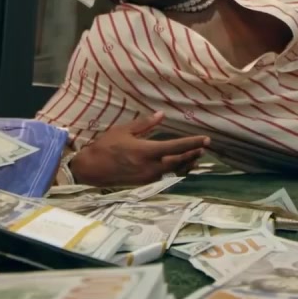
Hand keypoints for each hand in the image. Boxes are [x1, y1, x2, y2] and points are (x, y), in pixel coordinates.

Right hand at [69, 112, 209, 186]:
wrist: (91, 170)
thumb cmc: (105, 147)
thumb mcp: (124, 130)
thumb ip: (145, 124)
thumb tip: (161, 115)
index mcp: (146, 152)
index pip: (176, 147)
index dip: (192, 143)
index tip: (206, 139)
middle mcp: (150, 167)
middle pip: (179, 161)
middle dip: (193, 154)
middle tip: (204, 147)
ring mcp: (148, 177)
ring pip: (174, 171)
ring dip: (187, 163)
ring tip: (197, 156)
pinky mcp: (145, 183)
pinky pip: (166, 177)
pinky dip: (176, 171)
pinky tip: (181, 166)